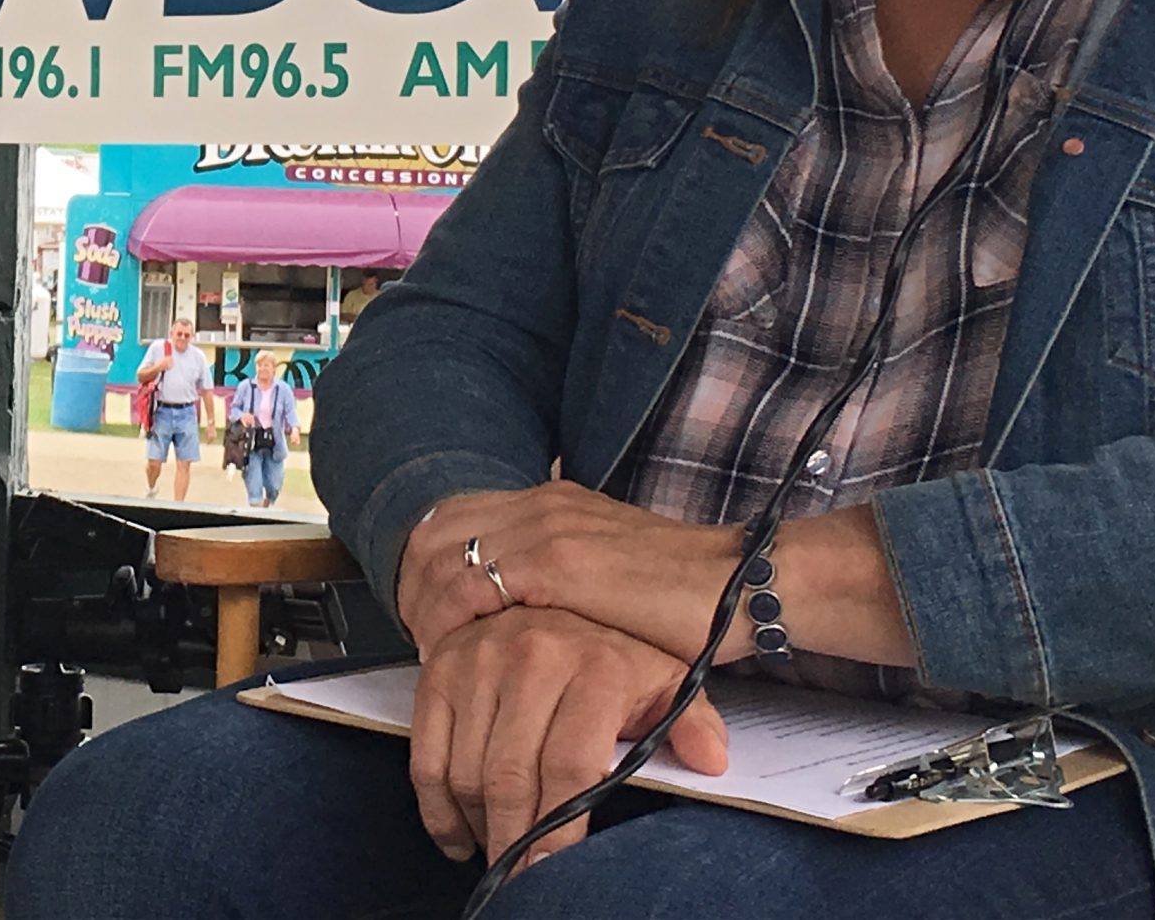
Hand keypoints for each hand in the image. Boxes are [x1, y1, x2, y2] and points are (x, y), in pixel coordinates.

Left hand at [399, 482, 738, 663]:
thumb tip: (518, 605)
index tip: (426, 610)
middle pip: (434, 531)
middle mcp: (540, 503)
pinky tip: (455, 654)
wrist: (741, 584)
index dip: (425, 563)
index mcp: (552, 499)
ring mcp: (546, 529)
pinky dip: (450, 621)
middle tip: (418, 636)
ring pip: (442, 557)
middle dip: (413, 586)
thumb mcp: (607, 567)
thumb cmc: (685, 593)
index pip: (453, 515)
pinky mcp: (557, 564)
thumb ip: (562, 572)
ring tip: (432, 650)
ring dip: (425, 606)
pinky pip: (471, 588)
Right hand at [410, 606, 727, 866]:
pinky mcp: (439, 669)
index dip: (558, 829)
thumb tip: (711, 759)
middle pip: (510, 777)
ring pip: (467, 772)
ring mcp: (478, 660)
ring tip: (498, 852)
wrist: (555, 594)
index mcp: (593, 665)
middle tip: (519, 876)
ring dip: (477, 827)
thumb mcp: (663, 678)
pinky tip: (457, 832)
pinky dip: (436, 806)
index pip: (569, 767)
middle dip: (513, 840)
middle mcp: (531, 655)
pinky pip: (426, 755)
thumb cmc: (611, 652)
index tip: (550, 869)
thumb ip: (690, 721)